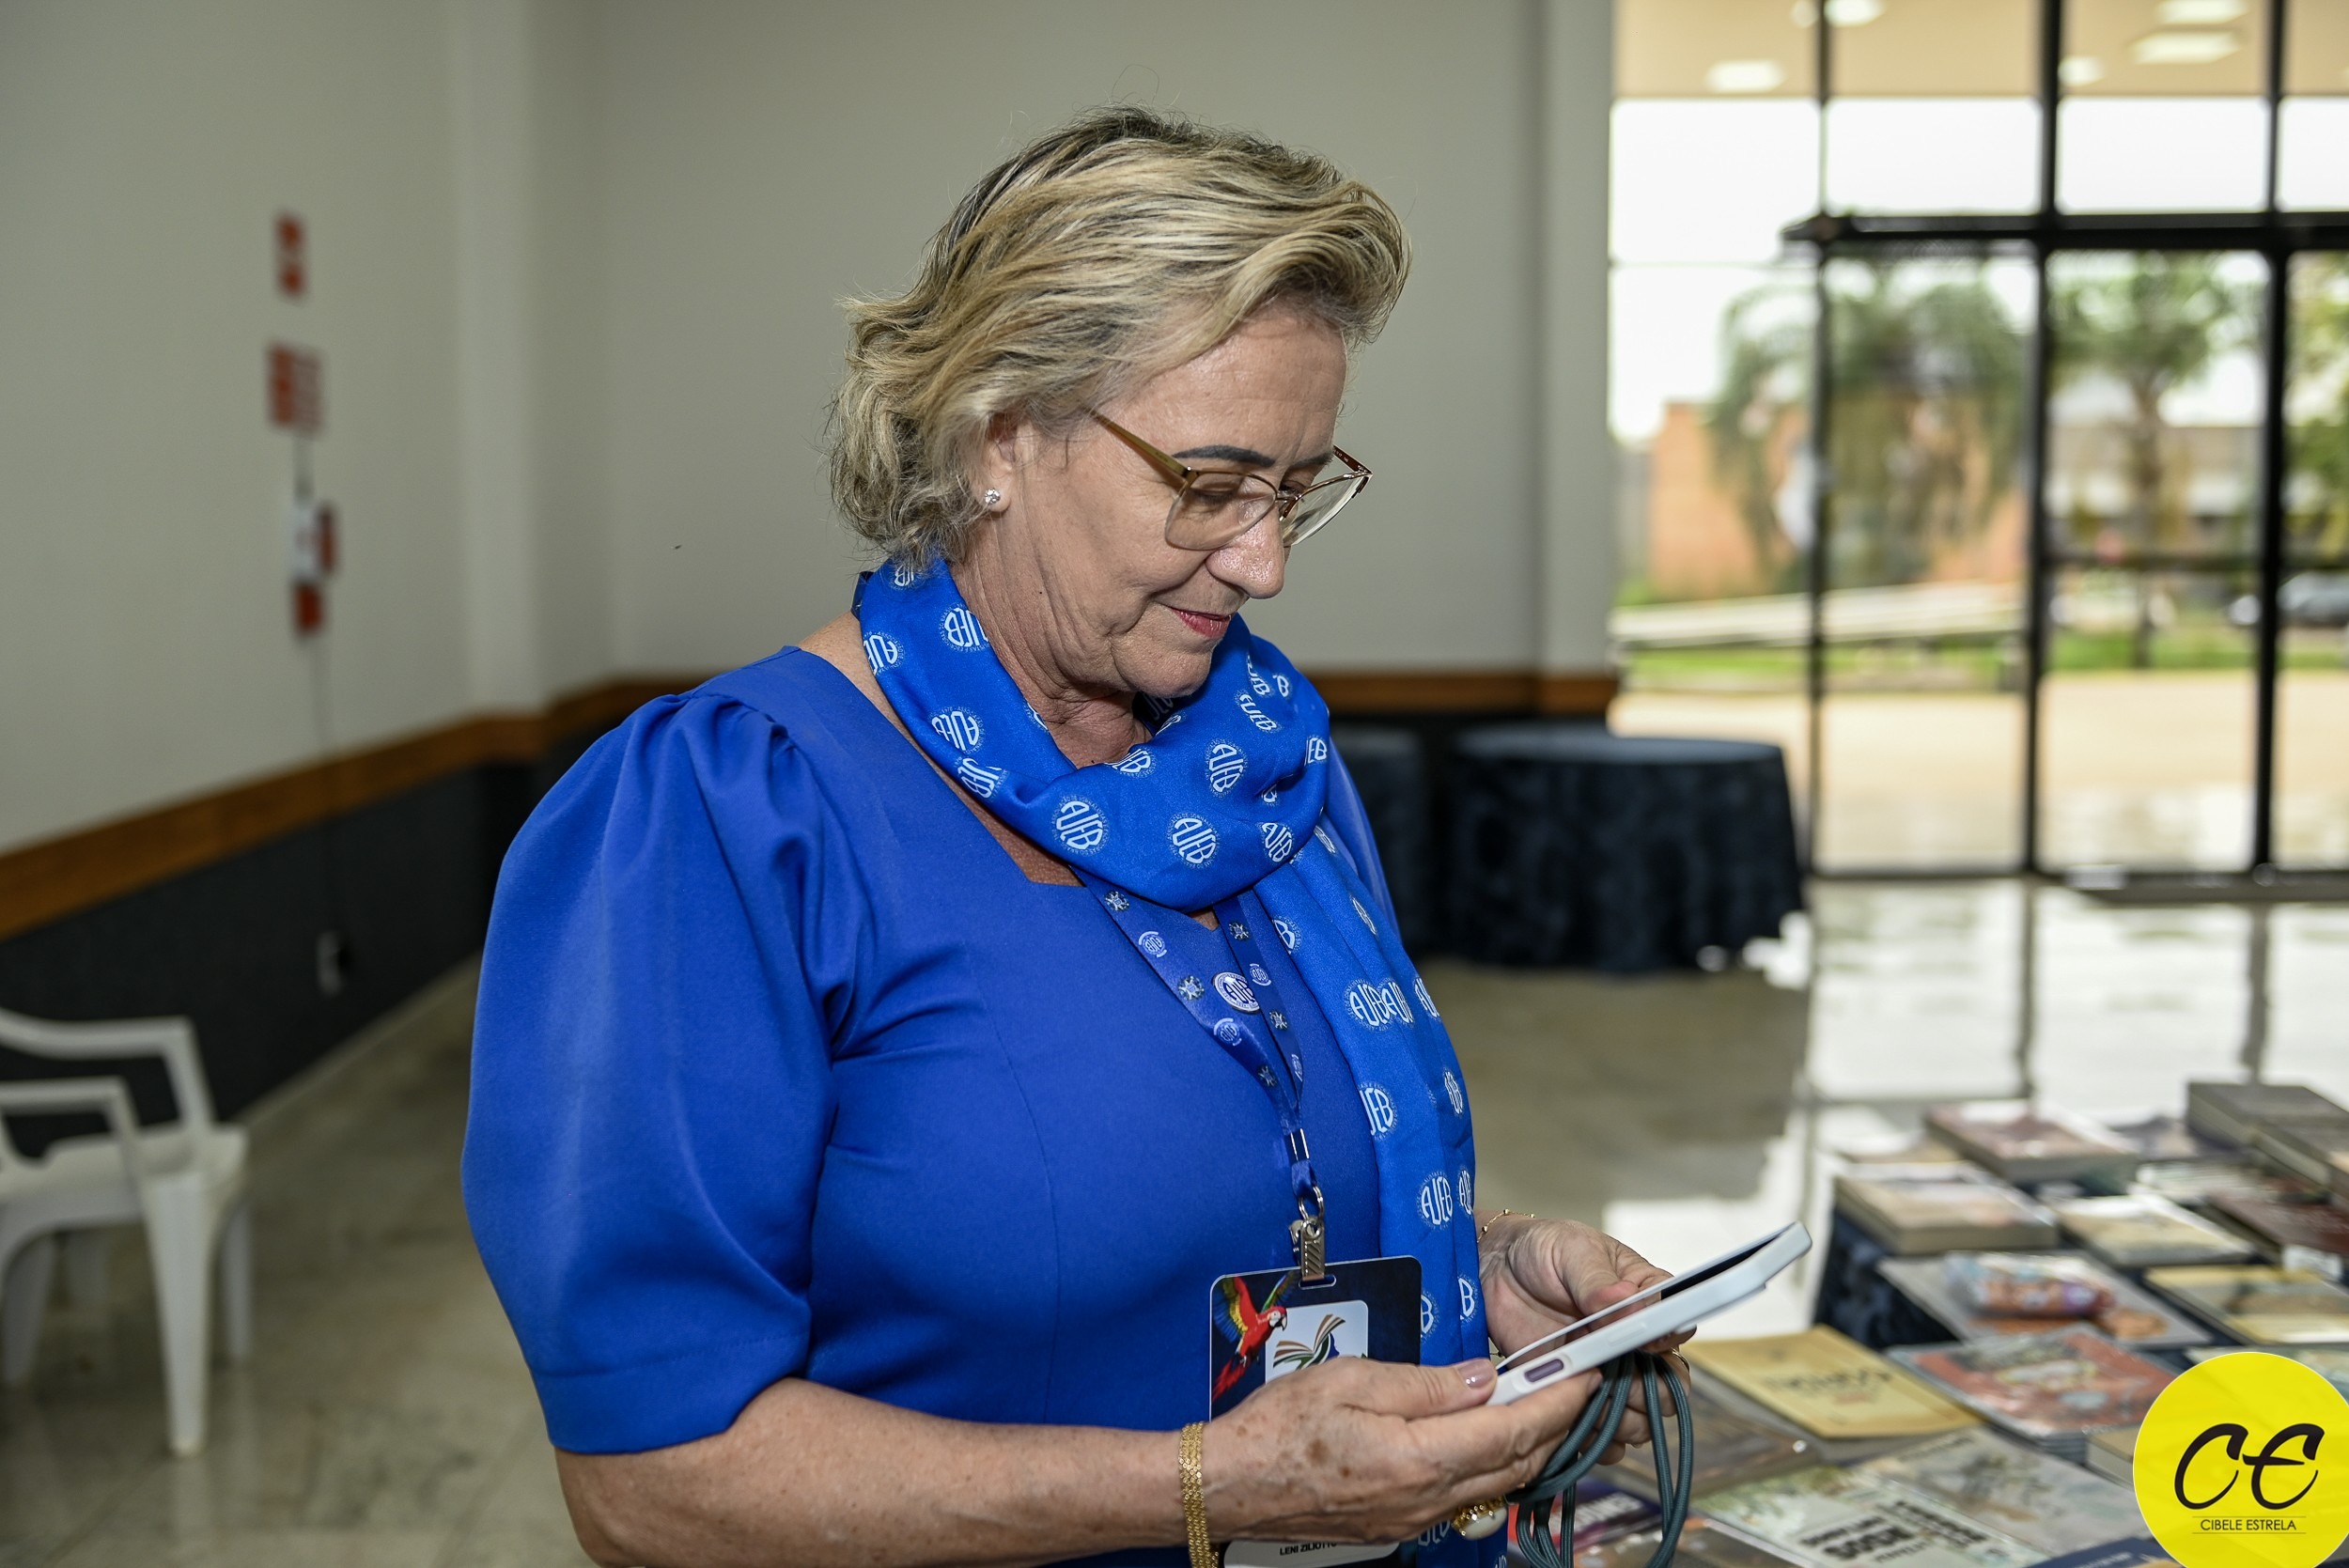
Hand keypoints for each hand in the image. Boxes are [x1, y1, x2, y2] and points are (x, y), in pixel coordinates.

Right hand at [1202, 1355, 1600, 1544]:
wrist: (1230, 1485)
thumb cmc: (1278, 1427)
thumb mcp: (1351, 1380)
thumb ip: (1424, 1382)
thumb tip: (1484, 1377)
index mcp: (1418, 1458)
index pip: (1512, 1429)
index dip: (1557, 1400)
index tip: (1584, 1370)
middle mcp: (1427, 1499)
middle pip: (1516, 1462)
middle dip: (1555, 1421)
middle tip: (1577, 1380)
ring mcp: (1415, 1518)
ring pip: (1496, 1482)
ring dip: (1528, 1444)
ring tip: (1544, 1402)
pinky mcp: (1402, 1524)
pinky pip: (1466, 1494)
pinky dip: (1492, 1462)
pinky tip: (1490, 1435)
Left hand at [1478, 1216, 1690, 1462]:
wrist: (1493, 1271)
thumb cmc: (1542, 1250)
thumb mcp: (1572, 1252)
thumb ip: (1599, 1282)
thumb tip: (1628, 1304)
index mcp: (1645, 1299)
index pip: (1677, 1329)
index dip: (1666, 1343)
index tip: (1641, 1343)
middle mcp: (1634, 1343)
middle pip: (1668, 1386)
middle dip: (1649, 1392)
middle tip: (1615, 1378)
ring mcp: (1606, 1373)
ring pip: (1639, 1419)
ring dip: (1620, 1419)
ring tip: (1587, 1396)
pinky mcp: (1576, 1396)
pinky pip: (1600, 1435)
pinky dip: (1591, 1437)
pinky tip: (1571, 1419)